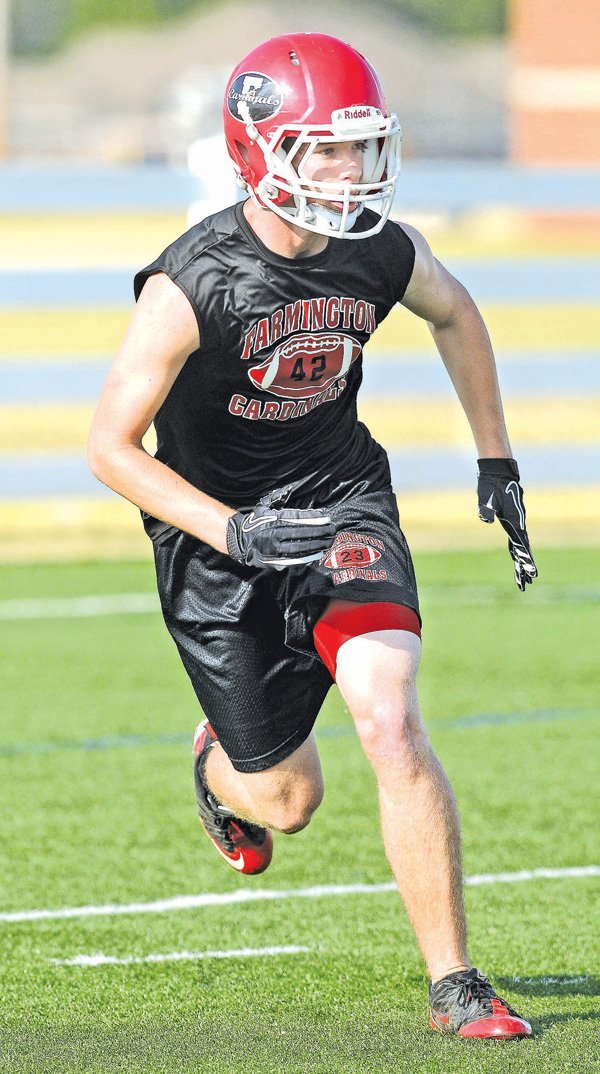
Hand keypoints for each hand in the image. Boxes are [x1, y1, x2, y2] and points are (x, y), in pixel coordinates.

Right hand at [226, 484, 335, 568]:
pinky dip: (307, 557)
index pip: (298, 518)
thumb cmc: (254, 521)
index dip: (313, 518)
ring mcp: (275, 549)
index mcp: (273, 520)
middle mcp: (274, 534)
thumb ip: (276, 498)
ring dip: (317, 544)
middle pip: (302, 533)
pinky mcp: (274, 560)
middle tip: (333, 529)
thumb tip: (289, 488)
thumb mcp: (262, 506)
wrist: (237, 540)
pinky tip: (318, 553)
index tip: (326, 517)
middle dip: (320, 531)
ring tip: (329, 541)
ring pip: (301, 547)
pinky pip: (294, 559)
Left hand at [477, 458, 537, 590]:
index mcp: (514, 521)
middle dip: (525, 568)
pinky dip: (517, 552)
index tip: (531, 572)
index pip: (521, 545)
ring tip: (525, 580)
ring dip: (522, 563)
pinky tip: (516, 560)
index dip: (526, 560)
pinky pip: (516, 541)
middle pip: (523, 550)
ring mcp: (516, 523)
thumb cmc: (491, 484)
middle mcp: (518, 524)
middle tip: (527, 584)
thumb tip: (485, 519)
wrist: (498, 472)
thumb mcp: (486, 496)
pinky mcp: (512, 521)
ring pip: (520, 547)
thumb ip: (486, 509)